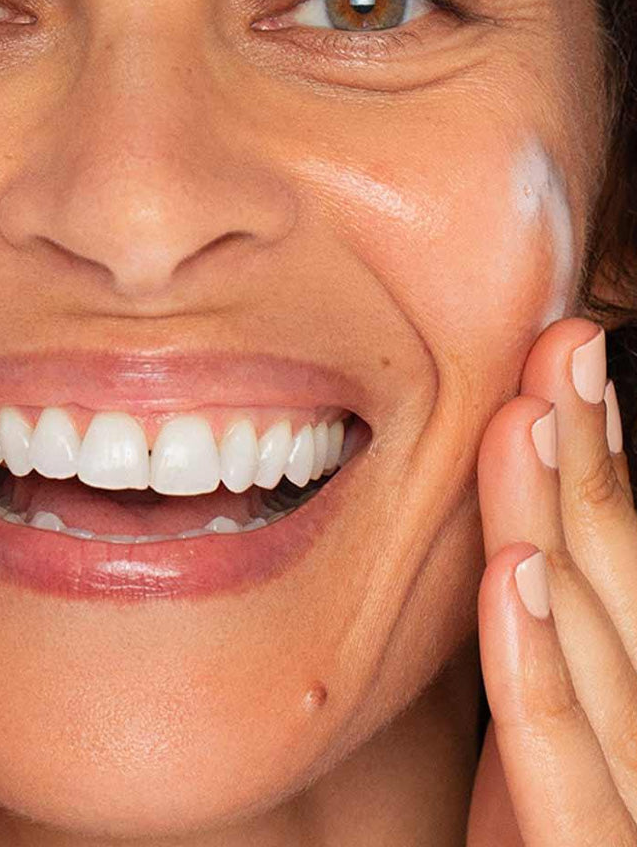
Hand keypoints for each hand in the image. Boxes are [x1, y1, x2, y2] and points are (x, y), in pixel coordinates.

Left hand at [468, 317, 636, 845]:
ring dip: (567, 527)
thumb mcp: (553, 743)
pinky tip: (517, 577)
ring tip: (536, 418)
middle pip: (618, 582)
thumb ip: (552, 655)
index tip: (570, 358)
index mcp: (633, 691)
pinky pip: (566, 769)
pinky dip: (544, 670)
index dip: (600, 457)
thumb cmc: (559, 841)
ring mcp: (636, 802)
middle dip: (590, 461)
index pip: (621, 561)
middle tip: (564, 346)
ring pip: (598, 648)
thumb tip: (532, 534)